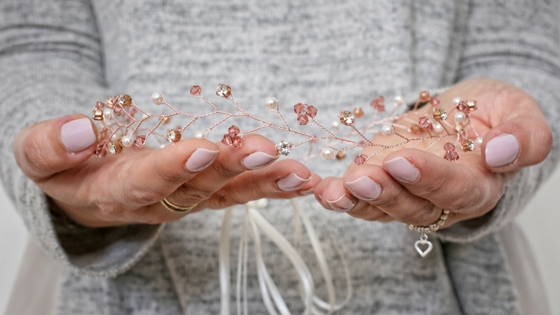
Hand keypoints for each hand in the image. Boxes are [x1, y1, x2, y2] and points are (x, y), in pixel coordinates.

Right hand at [14, 115, 319, 226]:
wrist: (87, 188)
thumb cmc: (64, 168)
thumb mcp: (38, 155)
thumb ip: (50, 146)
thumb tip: (80, 130)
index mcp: (116, 191)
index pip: (147, 180)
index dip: (175, 167)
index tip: (203, 149)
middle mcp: (158, 201)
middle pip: (198, 187)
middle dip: (232, 167)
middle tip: (266, 149)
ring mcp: (186, 200)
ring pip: (228, 193)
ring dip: (265, 182)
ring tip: (300, 173)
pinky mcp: (204, 194)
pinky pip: (240, 191)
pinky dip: (271, 185)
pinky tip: (301, 178)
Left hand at [314, 78, 551, 227]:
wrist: (464, 114)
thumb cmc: (494, 114)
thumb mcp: (520, 113)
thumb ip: (525, 136)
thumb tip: (501, 152)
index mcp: (478, 187)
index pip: (454, 190)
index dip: (428, 179)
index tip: (401, 160)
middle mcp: (439, 201)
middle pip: (412, 208)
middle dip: (384, 194)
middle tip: (359, 180)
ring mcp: (406, 195)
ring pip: (380, 209)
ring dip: (353, 202)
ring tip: (331, 191)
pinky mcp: (381, 185)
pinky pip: (359, 198)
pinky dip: (337, 195)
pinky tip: (317, 188)